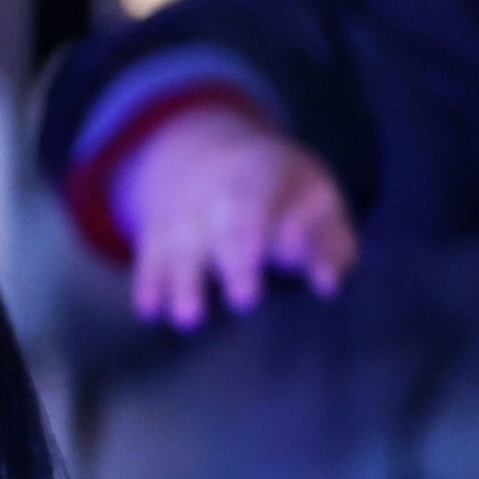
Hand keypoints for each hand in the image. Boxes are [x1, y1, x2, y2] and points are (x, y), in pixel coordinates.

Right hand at [112, 105, 358, 329]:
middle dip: (232, 263)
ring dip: (183, 282)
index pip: (252, 200)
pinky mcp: (158, 231)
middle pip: (218, 226)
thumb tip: (327, 285)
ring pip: (180, 246)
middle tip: (246, 303)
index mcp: (259, 170)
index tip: (266, 270)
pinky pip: (150, 256)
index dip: (253, 235)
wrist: (214, 156)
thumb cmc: (285, 191)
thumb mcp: (320, 198)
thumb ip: (330, 241)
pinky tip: (149, 311)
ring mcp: (182, 209)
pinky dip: (148, 282)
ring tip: (189, 321)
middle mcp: (212, 188)